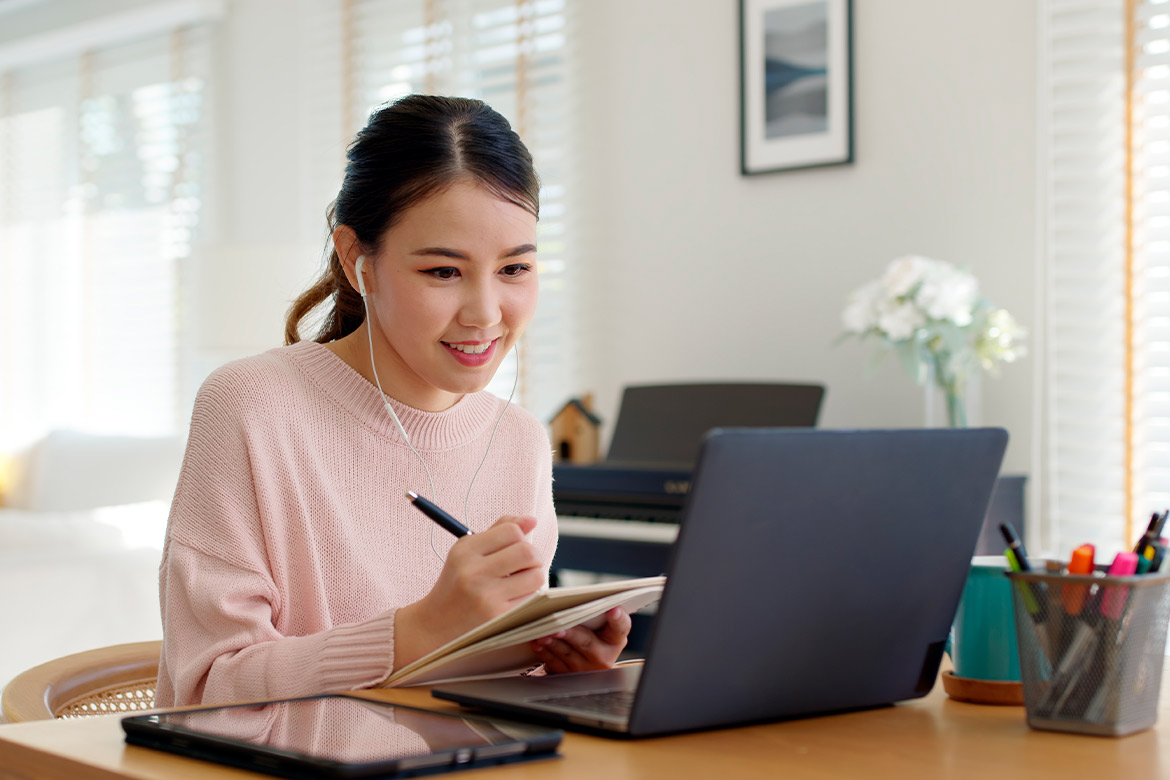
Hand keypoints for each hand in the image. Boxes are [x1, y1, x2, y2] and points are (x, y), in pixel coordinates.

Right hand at [396, 516, 543, 667]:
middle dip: (533, 557)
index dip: (520, 537)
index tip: (514, 547)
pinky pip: (531, 598)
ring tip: (519, 583)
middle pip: (527, 552)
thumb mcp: (468, 553)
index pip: (511, 531)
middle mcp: (473, 571)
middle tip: (525, 565)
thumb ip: (499, 531)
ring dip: (533, 577)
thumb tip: (531, 520)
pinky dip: (528, 596)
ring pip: (535, 576)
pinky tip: (513, 599)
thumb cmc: (457, 584)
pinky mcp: (497, 617)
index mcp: (465, 550)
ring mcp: (486, 596)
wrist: (435, 626)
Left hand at [530, 607, 630, 674]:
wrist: (585, 663)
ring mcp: (585, 669)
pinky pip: (554, 663)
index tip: (613, 609)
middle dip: (571, 633)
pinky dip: (544, 652)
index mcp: (615, 640)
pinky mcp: (568, 676)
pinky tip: (537, 642)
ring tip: (542, 633)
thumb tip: (573, 600)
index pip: (621, 628)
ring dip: (552, 642)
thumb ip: (592, 615)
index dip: (618, 619)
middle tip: (558, 626)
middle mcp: (603, 656)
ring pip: (567, 653)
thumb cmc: (591, 635)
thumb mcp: (599, 627)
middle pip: (587, 643)